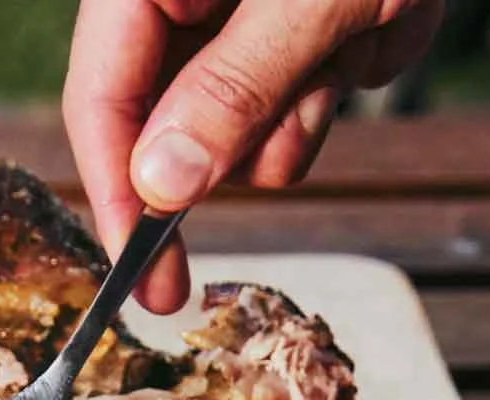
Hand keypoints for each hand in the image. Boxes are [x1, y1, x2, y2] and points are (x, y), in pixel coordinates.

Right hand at [62, 0, 444, 312]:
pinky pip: (306, 95)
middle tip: (290, 133)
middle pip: (170, 124)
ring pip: (247, 126)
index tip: (144, 282)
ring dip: (311, 104)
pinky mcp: (298, 24)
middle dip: (242, 139)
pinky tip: (387, 16)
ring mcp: (242, 13)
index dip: (119, 195)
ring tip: (368, 26)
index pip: (102, 97)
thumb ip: (234, 86)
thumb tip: (159, 184)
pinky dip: (352, 71)